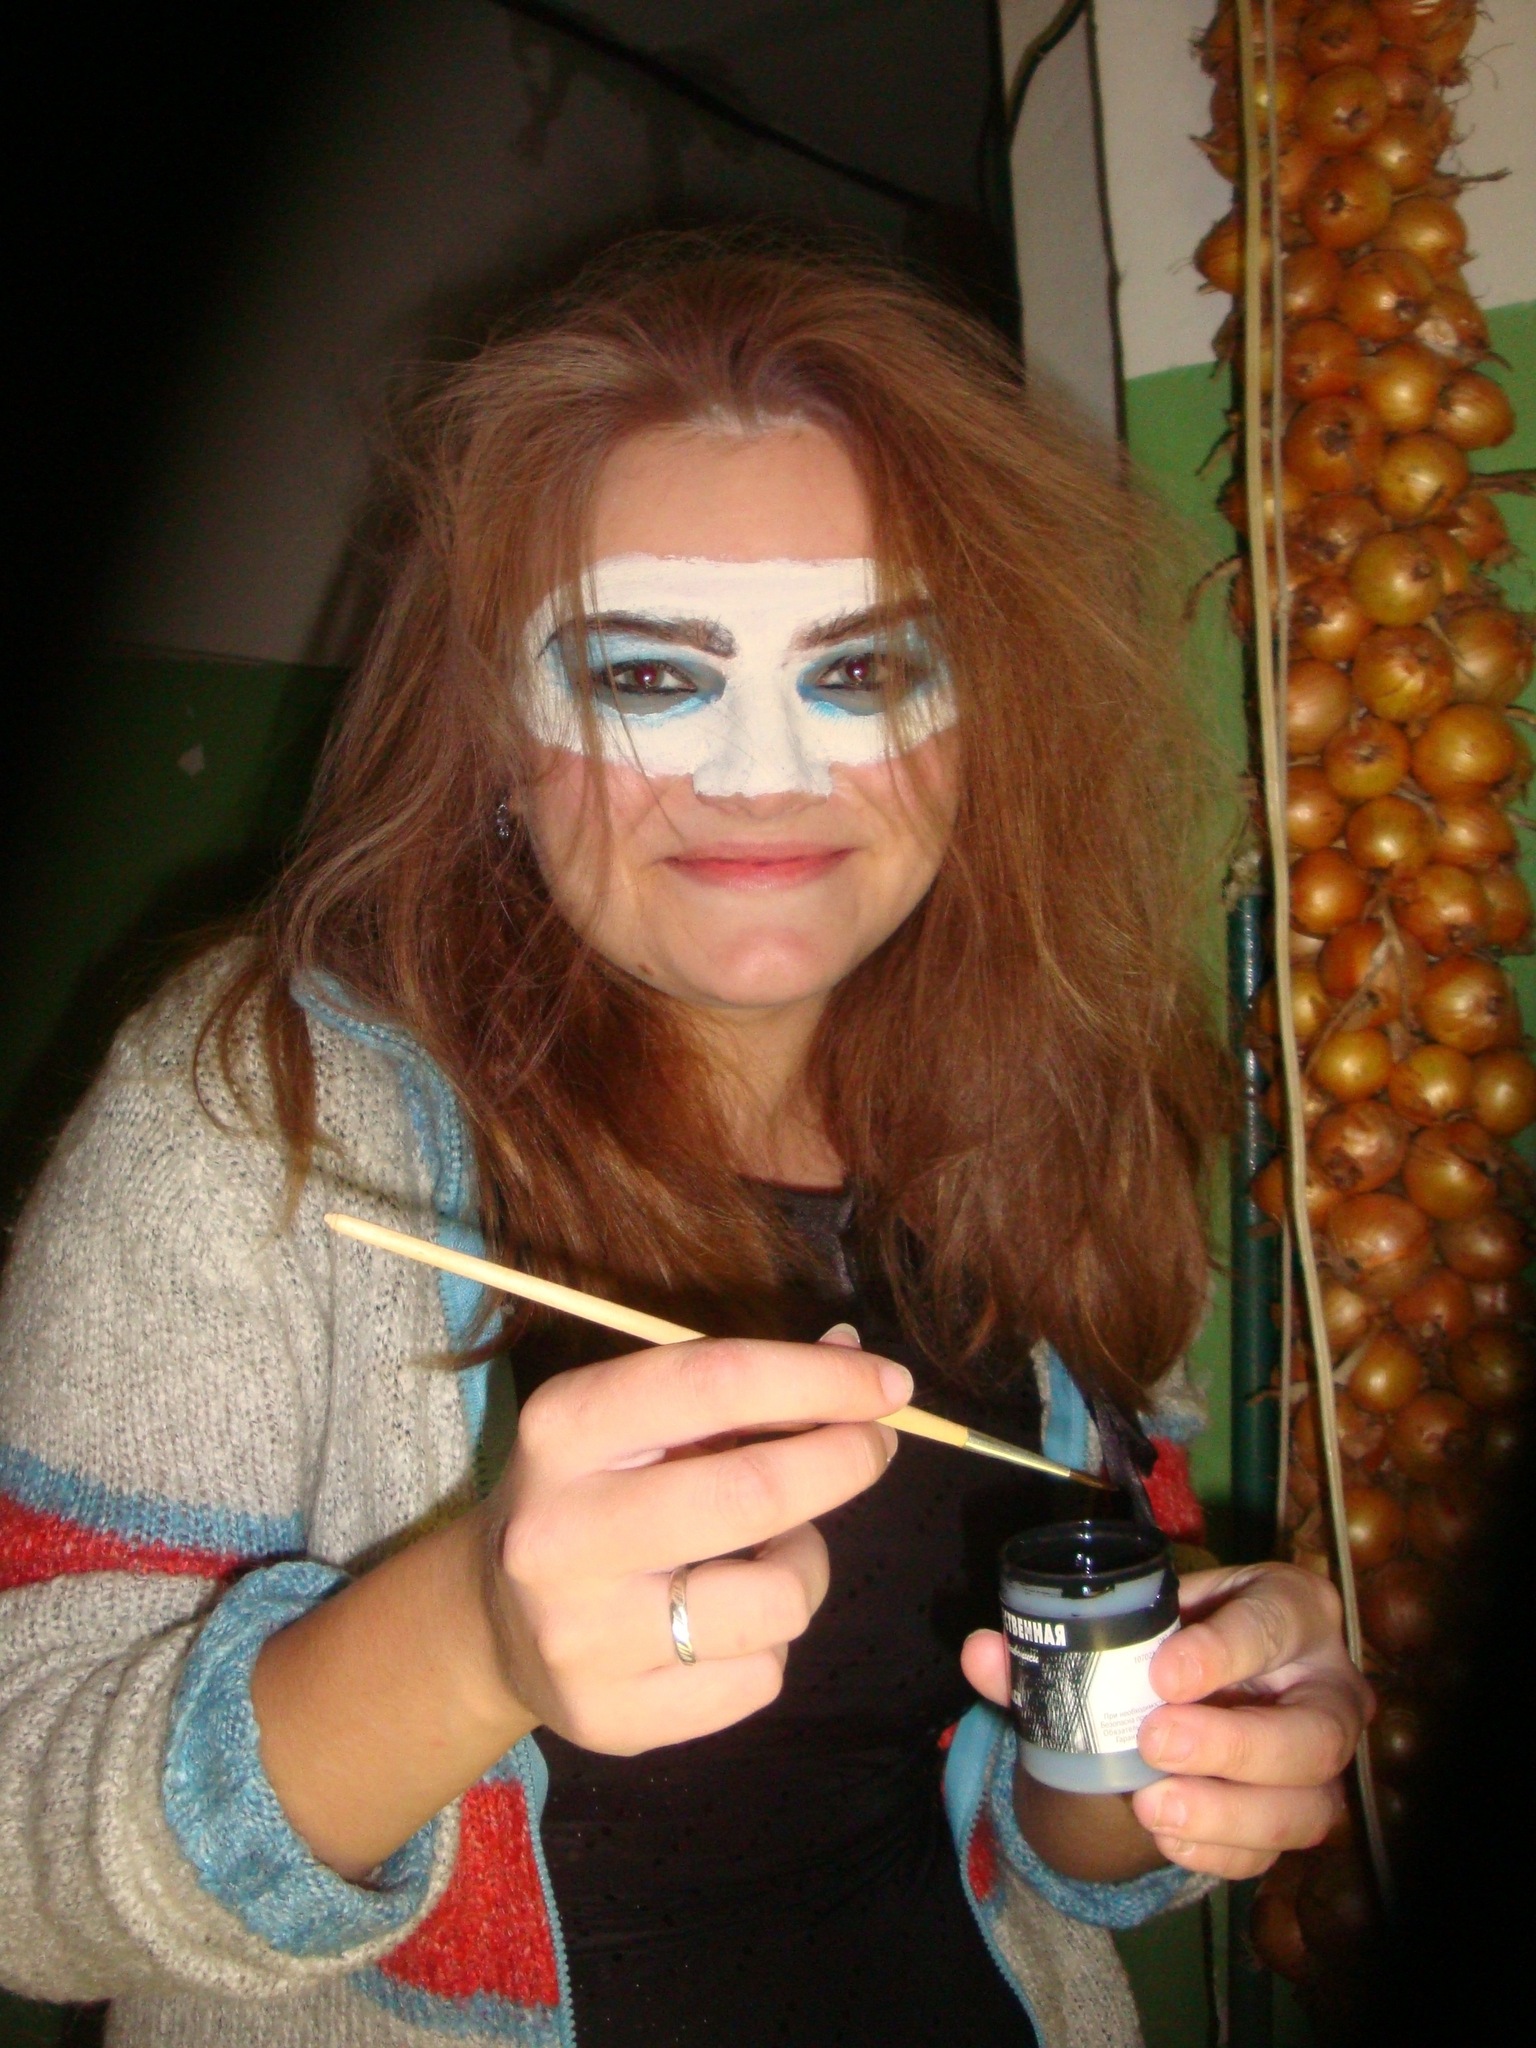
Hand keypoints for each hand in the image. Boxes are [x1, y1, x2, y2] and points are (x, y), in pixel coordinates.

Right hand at [480, 1332, 909, 1755]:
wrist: (491, 1623)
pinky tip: (732, 1620)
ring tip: (778, 1550)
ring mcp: (584, 1636)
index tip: (890, 1382)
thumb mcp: (634, 1421)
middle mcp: (561, 1533)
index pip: (715, 1381)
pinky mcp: (614, 1718)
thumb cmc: (592, 1494)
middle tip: (874, 1448)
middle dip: (843, 1462)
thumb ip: (738, 1390)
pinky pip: (761, 1677)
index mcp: (563, 1429)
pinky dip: (773, 1641)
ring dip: (808, 1564)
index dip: (820, 1379)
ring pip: (776, 1600)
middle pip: (752, 1493)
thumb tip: (855, 1356)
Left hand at [961, 1560, 1369, 1881]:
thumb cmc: (1174, 1636)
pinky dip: (1221, 1851)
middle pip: (1313, 1731)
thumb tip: (983, 1653)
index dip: (1225, 1650)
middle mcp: (1330, 1685)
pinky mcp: (1306, 1814)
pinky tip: (1166, 1838)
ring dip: (1229, 1813)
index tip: (1162, 1673)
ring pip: (1309, 1804)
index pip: (1274, 1622)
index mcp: (1292, 1609)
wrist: (1201, 1686)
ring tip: (1151, 1808)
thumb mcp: (1131, 1619)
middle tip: (1154, 1744)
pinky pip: (1278, 1850)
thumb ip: (1057, 1638)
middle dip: (1235, 1745)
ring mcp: (1326, 1762)